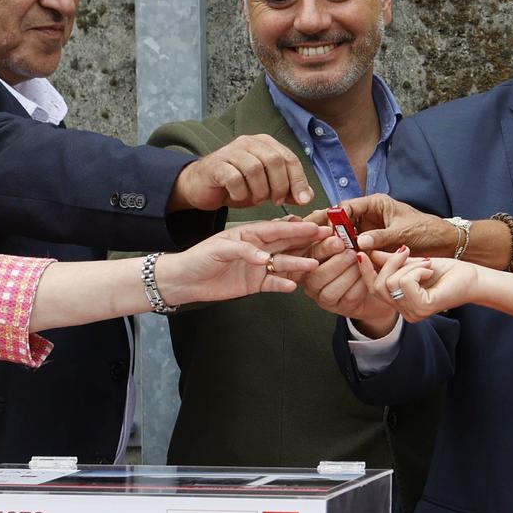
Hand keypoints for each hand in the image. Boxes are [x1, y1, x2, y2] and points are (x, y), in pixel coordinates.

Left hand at [159, 219, 324, 306]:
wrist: (184, 280)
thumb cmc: (199, 258)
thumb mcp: (219, 249)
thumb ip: (244, 251)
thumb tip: (265, 258)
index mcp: (250, 234)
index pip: (278, 229)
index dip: (297, 228)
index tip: (316, 226)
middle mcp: (257, 249)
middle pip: (287, 244)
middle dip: (307, 242)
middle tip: (328, 241)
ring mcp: (258, 267)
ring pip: (283, 264)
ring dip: (299, 264)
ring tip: (314, 265)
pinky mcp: (254, 284)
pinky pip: (273, 283)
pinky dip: (283, 284)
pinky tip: (294, 286)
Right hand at [173, 135, 314, 210]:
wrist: (203, 186)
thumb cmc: (237, 185)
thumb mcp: (267, 188)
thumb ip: (287, 190)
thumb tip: (308, 196)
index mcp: (265, 144)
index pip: (290, 158)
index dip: (299, 180)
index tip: (302, 200)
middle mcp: (249, 143)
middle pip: (274, 161)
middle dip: (280, 185)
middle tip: (276, 202)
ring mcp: (231, 151)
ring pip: (255, 168)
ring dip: (259, 190)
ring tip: (256, 200)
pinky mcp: (216, 164)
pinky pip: (233, 178)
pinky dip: (240, 192)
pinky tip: (238, 197)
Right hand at [299, 235, 397, 334]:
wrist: (380, 281)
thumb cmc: (362, 256)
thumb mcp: (350, 240)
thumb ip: (339, 233)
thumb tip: (333, 219)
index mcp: (309, 260)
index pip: (307, 255)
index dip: (321, 247)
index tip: (335, 238)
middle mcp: (311, 281)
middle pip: (314, 276)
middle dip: (335, 262)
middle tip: (351, 251)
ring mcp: (324, 297)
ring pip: (329, 290)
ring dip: (348, 274)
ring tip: (361, 261)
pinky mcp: (341, 308)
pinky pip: (348, 298)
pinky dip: (360, 284)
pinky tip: (368, 274)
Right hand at [312, 195, 463, 256]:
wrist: (444, 244)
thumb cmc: (427, 232)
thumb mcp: (403, 233)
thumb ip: (381, 237)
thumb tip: (360, 243)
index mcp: (375, 203)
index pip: (346, 206)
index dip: (332, 218)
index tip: (320, 230)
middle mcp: (368, 214)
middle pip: (340, 220)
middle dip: (326, 230)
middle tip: (309, 241)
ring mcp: (369, 229)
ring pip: (344, 234)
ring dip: (334, 243)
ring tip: (317, 254)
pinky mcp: (371, 242)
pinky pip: (353, 246)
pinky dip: (344, 252)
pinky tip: (334, 261)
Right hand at [374, 251, 478, 320]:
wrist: (472, 278)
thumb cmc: (447, 271)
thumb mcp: (413, 263)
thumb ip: (391, 261)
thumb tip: (368, 252)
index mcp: (401, 302)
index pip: (372, 289)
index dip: (365, 271)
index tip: (361, 252)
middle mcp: (404, 311)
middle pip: (378, 286)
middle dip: (391, 263)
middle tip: (407, 251)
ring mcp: (413, 312)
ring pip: (392, 283)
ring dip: (409, 266)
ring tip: (426, 264)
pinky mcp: (423, 308)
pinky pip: (406, 283)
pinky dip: (417, 270)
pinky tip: (429, 271)